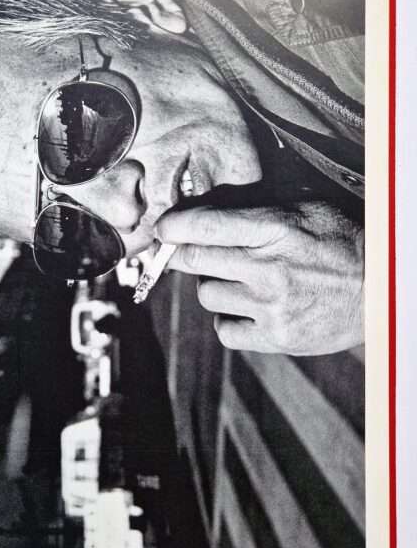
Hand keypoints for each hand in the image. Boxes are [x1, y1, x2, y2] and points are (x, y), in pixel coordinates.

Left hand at [156, 201, 363, 354]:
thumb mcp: (306, 209)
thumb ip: (257, 210)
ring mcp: (271, 306)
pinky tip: (245, 308)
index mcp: (274, 230)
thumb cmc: (342, 241)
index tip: (163, 228)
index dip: (173, 226)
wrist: (383, 288)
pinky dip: (228, 319)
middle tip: (186, 252)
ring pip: (206, 294)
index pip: (204, 226)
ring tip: (237, 280)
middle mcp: (268, 269)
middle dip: (182, 254)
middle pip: (193, 261)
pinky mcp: (276, 337)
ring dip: (212, 285)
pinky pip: (224, 329)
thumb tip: (204, 210)